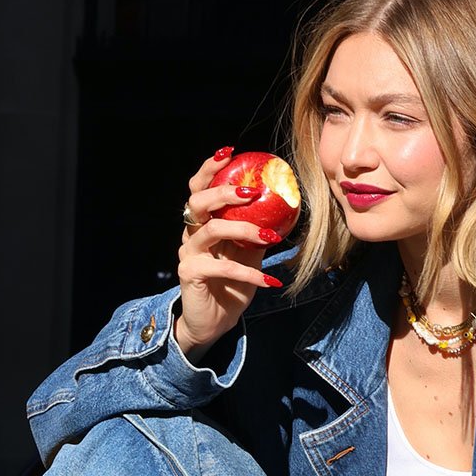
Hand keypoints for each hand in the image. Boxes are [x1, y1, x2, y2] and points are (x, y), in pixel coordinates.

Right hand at [174, 147, 284, 360]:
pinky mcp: (190, 274)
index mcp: (203, 223)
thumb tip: (287, 210)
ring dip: (244, 229)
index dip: (210, 168)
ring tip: (269, 237)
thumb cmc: (231, 285)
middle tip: (251, 192)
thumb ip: (258, 231)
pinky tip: (270, 280)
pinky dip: (249, 272)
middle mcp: (191, 234)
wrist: (214, 323)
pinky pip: (221, 267)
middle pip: (197, 201)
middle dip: (224, 191)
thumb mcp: (249, 254)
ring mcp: (188, 254)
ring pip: (210, 229)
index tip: (230, 152)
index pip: (199, 187)